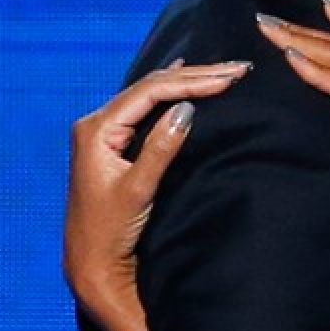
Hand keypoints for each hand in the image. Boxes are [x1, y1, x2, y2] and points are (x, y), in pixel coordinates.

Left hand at [64, 59, 250, 330]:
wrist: (91, 261)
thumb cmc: (110, 230)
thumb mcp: (138, 190)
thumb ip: (160, 148)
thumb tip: (187, 109)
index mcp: (97, 130)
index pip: (151, 92)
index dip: (192, 81)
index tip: (229, 79)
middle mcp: (97, 124)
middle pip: (152, 87)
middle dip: (196, 76)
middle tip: (238, 69)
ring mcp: (105, 132)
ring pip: (152, 94)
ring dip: (188, 82)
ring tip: (223, 71)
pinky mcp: (114, 142)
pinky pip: (148, 106)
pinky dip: (172, 92)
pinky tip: (182, 75)